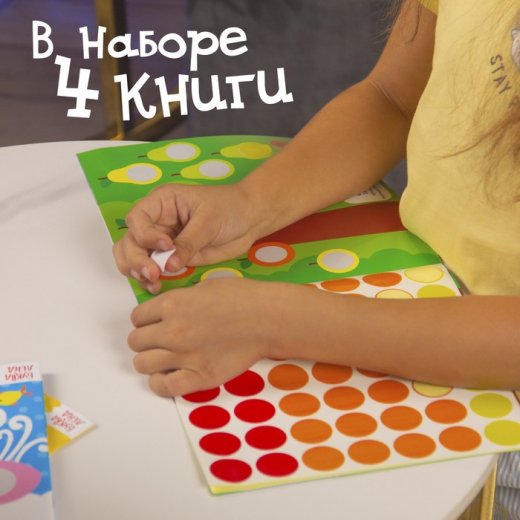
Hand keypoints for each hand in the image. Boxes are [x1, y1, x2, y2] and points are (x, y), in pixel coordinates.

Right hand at [113, 183, 264, 292]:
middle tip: (153, 273)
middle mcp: (156, 222)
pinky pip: (151, 269)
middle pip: (129, 241)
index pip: (137, 219)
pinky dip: (148, 279)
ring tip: (153, 281)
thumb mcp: (208, 221)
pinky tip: (157, 286)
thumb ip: (188, 243)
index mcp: (162, 203)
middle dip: (136, 259)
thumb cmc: (230, 208)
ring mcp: (161, 242)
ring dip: (136, 271)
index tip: (166, 244)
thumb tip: (168, 265)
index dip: (145, 235)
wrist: (249, 220)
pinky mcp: (171, 259)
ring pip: (133, 257)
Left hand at [127, 278, 288, 396]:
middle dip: (145, 341)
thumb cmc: (243, 298)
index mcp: (172, 304)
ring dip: (150, 361)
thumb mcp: (205, 286)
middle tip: (159, 341)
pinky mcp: (199, 377)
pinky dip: (161, 383)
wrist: (268, 318)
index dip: (144, 321)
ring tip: (164, 359)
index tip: (153, 324)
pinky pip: (163, 387)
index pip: (137, 317)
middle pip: (135, 341)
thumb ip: (181, 299)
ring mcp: (184, 355)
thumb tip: (168, 310)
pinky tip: (169, 375)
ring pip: (143, 364)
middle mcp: (172, 330)